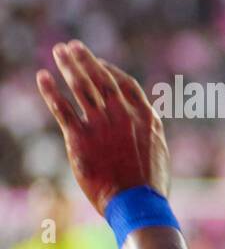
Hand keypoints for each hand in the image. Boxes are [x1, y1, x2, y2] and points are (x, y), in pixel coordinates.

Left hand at [36, 41, 170, 214]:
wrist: (137, 202)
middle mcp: (124, 115)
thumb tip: (142, 128)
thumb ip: (146, 134)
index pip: (126, 84)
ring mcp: (102, 125)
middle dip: (86, 59)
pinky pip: (62, 108)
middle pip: (101, 79)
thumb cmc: (150, 185)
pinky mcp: (80, 138)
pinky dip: (51, 91)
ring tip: (58, 52)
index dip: (110, 70)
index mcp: (146, 117)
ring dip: (68, 67)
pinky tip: (43, 77)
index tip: (98, 62)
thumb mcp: (157, 153)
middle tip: (72, 46)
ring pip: (81, 87)